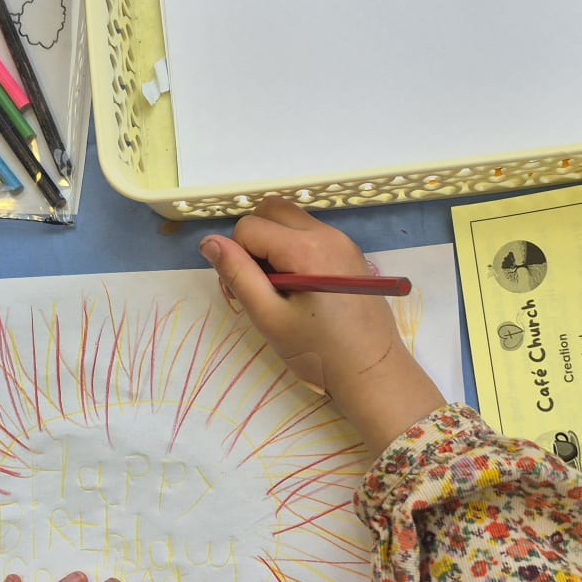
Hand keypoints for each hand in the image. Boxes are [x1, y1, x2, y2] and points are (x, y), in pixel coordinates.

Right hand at [199, 198, 444, 448]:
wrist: (372, 371)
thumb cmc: (318, 352)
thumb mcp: (270, 318)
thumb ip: (238, 275)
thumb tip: (208, 242)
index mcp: (306, 248)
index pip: (249, 227)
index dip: (236, 256)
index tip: (243, 292)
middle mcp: (327, 234)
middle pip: (271, 209)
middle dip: (253, 239)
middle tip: (258, 282)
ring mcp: (342, 241)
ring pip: (291, 219)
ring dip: (273, 241)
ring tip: (278, 286)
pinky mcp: (350, 252)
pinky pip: (311, 232)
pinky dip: (293, 247)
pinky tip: (299, 287)